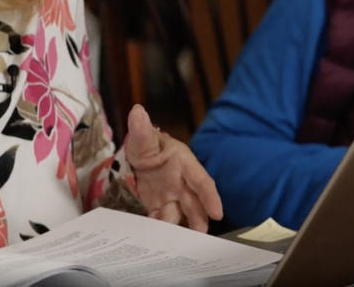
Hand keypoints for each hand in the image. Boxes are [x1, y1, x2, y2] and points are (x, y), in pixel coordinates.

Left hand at [123, 105, 222, 231]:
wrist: (135, 157)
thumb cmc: (146, 145)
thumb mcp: (142, 138)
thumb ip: (141, 129)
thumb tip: (138, 112)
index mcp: (184, 164)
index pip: (201, 181)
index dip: (211, 197)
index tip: (218, 212)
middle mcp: (182, 183)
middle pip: (195, 204)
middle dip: (199, 220)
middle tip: (198, 237)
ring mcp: (172, 197)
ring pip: (181, 215)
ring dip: (179, 227)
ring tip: (174, 241)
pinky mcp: (160, 207)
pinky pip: (163, 220)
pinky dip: (160, 228)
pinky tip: (155, 236)